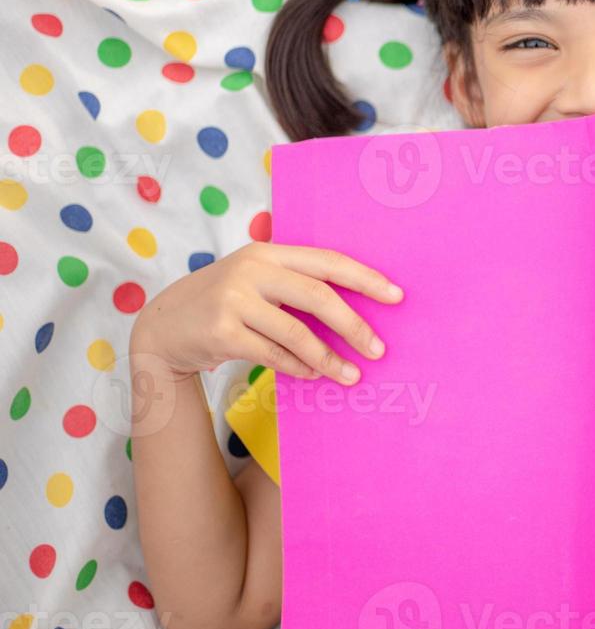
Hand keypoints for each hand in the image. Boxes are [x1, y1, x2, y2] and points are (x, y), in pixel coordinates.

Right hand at [129, 241, 402, 384]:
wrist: (162, 325)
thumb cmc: (224, 302)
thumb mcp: (255, 279)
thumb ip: (295, 283)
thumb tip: (357, 308)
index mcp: (268, 253)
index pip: (327, 261)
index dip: (365, 278)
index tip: (397, 296)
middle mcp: (251, 270)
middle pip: (318, 296)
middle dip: (354, 325)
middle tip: (379, 350)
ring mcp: (233, 300)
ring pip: (296, 333)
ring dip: (329, 358)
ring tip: (352, 375)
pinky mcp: (220, 332)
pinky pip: (272, 354)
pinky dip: (298, 367)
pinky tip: (314, 375)